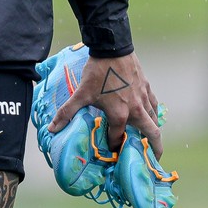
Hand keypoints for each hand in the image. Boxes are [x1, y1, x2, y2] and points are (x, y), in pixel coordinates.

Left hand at [47, 51, 162, 157]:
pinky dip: (154, 113)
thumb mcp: (81, 93)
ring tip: (152, 139)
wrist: (112, 48)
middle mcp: (136, 109)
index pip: (118, 138)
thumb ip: (67, 113)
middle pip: (153, 135)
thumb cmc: (97, 73)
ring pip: (155, 120)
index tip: (112, 152)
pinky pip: (154, 104)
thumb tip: (52, 129)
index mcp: (119, 115)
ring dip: (154, 131)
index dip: (114, 146)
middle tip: (154, 159)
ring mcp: (143, 98)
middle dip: (155, 150)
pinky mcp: (146, 87)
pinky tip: (151, 114)